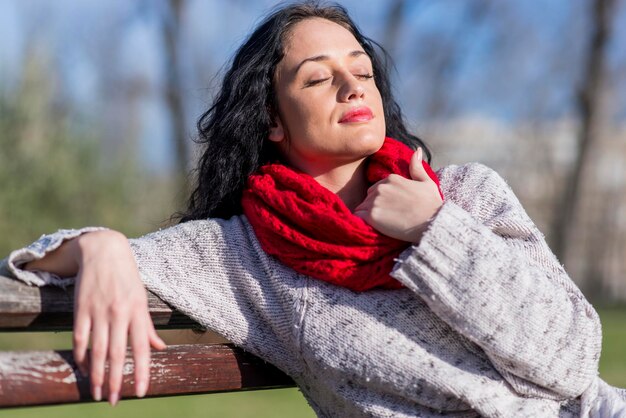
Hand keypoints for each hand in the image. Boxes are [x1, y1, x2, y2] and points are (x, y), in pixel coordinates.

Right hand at [71, 230, 166, 405]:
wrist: (103, 251)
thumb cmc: (127, 278)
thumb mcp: (143, 299)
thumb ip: (148, 326)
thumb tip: (160, 348)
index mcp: (138, 311)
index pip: (141, 347)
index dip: (141, 371)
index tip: (140, 392)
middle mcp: (119, 313)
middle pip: (116, 353)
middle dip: (115, 380)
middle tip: (112, 401)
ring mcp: (98, 311)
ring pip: (96, 350)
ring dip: (96, 375)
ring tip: (96, 393)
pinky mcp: (81, 309)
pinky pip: (79, 337)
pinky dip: (81, 355)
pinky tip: (83, 368)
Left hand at [354, 147, 442, 242]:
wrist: (433, 223)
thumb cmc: (432, 204)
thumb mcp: (427, 182)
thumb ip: (417, 167)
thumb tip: (417, 150)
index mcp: (391, 178)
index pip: (376, 188)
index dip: (383, 200)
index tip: (392, 209)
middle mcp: (381, 187)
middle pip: (368, 197)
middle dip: (374, 206)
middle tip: (388, 217)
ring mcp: (375, 201)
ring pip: (362, 208)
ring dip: (369, 215)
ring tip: (383, 224)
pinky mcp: (372, 216)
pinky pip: (358, 217)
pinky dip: (363, 222)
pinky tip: (374, 227)